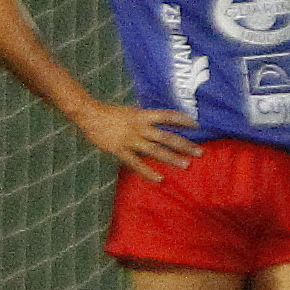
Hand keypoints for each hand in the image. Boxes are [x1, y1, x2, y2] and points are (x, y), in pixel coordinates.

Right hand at [73, 104, 201, 178]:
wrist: (90, 115)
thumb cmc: (110, 112)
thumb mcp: (131, 110)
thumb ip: (143, 115)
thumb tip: (155, 116)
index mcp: (142, 115)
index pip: (167, 116)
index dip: (182, 120)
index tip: (196, 125)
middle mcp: (140, 127)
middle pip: (167, 136)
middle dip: (184, 145)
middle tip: (199, 152)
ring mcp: (131, 139)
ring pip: (155, 151)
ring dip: (172, 158)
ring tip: (186, 165)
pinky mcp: (121, 150)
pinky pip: (137, 163)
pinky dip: (148, 172)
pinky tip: (159, 179)